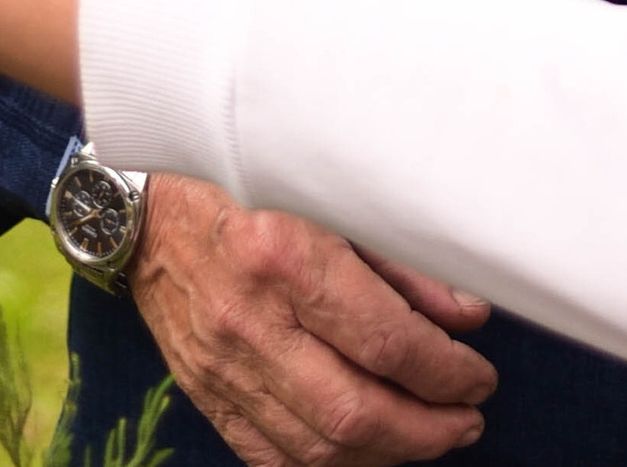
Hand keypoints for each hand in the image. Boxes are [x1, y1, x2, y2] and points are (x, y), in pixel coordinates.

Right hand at [126, 171, 493, 466]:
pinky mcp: (206, 396)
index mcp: (286, 257)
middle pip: (354, 410)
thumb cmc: (245, 187)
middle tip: (467, 420)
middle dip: (427, 428)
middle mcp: (251, 321)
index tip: (476, 376)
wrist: (149, 211)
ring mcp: (223, 368)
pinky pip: (273, 457)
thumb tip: (466, 317)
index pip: (384, 341)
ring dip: (388, 453)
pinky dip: (329, 464)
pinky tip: (365, 449)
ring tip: (429, 436)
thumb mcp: (329, 199)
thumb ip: (400, 261)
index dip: (444, 371)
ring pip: (318, 447)